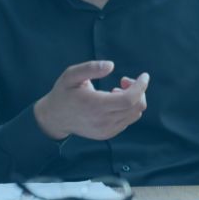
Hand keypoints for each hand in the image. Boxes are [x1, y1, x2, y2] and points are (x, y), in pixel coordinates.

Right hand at [34, 60, 148, 140]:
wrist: (54, 118)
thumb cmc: (63, 93)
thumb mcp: (71, 75)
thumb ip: (90, 68)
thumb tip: (111, 65)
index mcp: (95, 105)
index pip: (129, 100)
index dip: (140, 86)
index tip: (144, 75)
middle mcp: (103, 121)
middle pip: (136, 107)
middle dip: (138, 90)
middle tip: (123, 81)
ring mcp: (106, 130)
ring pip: (135, 114)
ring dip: (133, 99)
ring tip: (116, 90)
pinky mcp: (107, 134)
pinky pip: (127, 120)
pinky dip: (128, 108)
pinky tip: (113, 101)